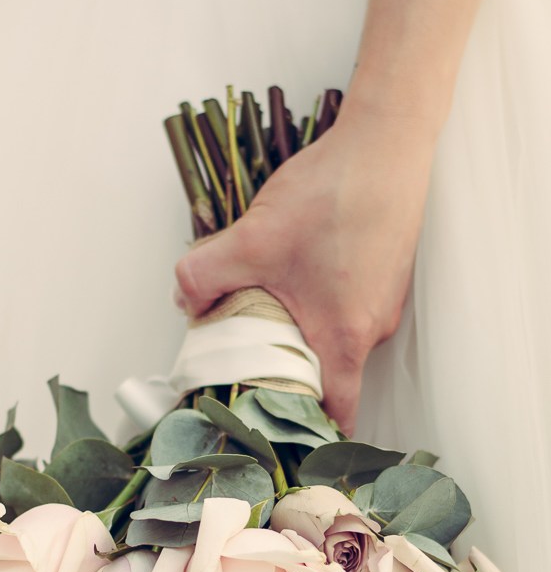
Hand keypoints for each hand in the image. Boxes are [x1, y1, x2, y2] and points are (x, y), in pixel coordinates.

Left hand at [174, 114, 434, 434]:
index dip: (306, 431)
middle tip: (248, 363)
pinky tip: (295, 275)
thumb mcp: (253, 238)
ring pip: (335, 338)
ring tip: (264, 312)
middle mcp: (371, 328)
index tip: (274, 432)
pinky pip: (347, 308)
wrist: (388, 139)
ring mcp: (383, 301)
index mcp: (345, 337)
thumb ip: (204, 276)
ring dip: (300, 335)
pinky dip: (319, 305)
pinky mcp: (384, 274)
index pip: (336, 413)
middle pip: (329, 376)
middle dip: (288, 377)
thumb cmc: (331, 195)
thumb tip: (183, 303)